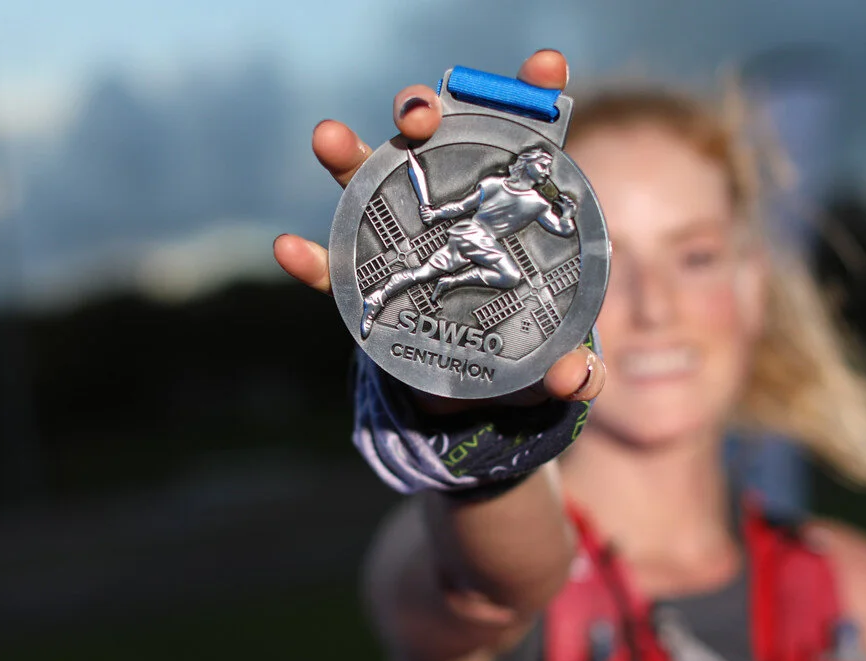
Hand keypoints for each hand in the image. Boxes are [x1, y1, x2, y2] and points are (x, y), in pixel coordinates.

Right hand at [272, 50, 603, 407]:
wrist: (472, 389)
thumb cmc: (525, 353)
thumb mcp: (555, 361)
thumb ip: (576, 370)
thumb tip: (574, 378)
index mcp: (508, 206)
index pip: (520, 138)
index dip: (530, 95)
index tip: (544, 67)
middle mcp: (449, 202)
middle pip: (435, 138)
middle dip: (423, 111)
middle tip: (421, 116)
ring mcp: (402, 234)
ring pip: (371, 179)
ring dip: (349, 152)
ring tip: (326, 135)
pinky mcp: (368, 280)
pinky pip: (335, 266)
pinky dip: (312, 258)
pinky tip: (288, 249)